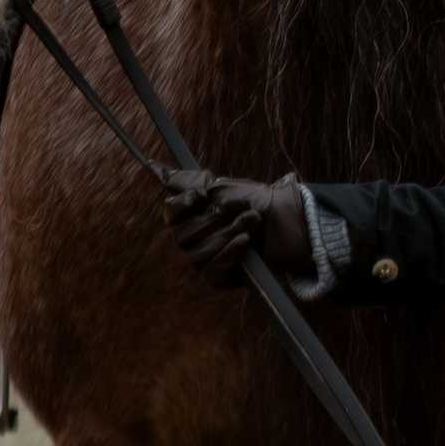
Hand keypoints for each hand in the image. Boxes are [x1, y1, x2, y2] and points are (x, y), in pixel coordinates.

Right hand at [160, 168, 312, 286]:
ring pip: (198, 253)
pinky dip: (229, 254)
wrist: (287, 221)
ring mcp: (206, 261)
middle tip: (241, 207)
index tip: (204, 195)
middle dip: (214, 218)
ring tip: (252, 221)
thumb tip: (157, 168)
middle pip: (182, 236)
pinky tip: (245, 243)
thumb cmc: (254, 202)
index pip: (170, 214)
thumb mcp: (223, 186)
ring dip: (228, 233)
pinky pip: (212, 271)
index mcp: (190, 217)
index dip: (182, 205)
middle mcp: (193, 241)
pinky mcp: (221, 278)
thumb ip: (191, 182)